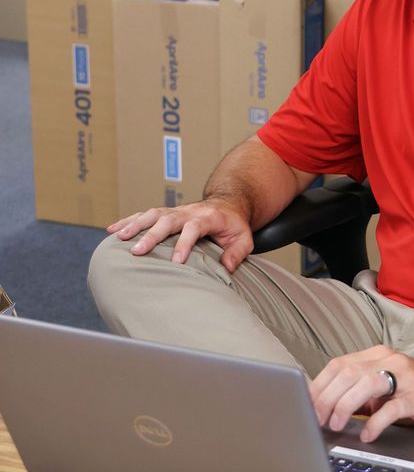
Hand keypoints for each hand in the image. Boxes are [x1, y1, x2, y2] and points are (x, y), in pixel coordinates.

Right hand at [106, 201, 253, 271]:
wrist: (228, 204)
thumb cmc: (234, 225)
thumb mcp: (244, 238)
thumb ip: (237, 252)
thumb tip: (226, 267)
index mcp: (208, 217)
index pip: (194, 228)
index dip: (185, 243)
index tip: (176, 262)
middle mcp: (188, 211)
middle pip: (167, 220)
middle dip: (151, 235)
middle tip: (137, 252)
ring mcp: (175, 211)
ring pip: (152, 214)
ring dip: (134, 225)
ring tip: (118, 238)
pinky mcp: (165, 213)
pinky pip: (144, 215)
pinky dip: (127, 220)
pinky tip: (111, 230)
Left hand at [309, 344, 413, 441]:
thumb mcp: (382, 392)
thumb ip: (357, 394)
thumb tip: (322, 409)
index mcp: (377, 356)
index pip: (338, 365)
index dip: (318, 386)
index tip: (304, 407)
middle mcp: (390, 360)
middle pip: (348, 373)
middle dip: (326, 398)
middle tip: (315, 421)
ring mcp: (406, 377)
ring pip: (366, 383)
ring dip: (345, 406)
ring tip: (335, 425)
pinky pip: (392, 407)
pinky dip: (375, 423)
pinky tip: (367, 435)